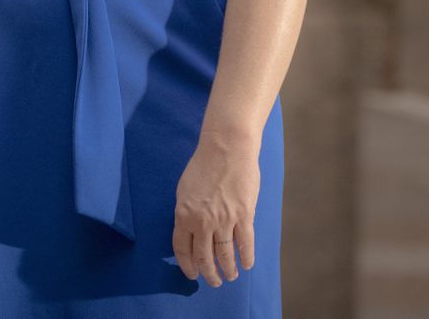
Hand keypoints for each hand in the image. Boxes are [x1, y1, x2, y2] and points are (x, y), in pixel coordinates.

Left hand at [171, 132, 259, 286]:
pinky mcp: (244, 216)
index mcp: (184, 214)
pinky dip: (246, 258)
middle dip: (209, 274)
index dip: (188, 266)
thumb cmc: (204, 164)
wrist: (226, 148)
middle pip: (204, 258)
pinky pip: (245, 244)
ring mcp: (224, 220)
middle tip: (214, 281)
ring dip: (228, 270)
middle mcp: (202, 221)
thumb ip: (187, 212)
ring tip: (230, 275)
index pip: (182, 249)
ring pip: (225, 256)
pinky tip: (246, 264)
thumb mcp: (185, 189)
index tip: (193, 274)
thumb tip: (191, 232)